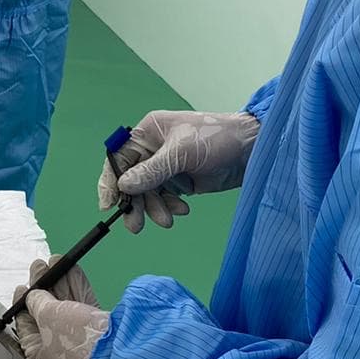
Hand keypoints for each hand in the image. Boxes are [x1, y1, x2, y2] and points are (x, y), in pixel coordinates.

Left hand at [13, 259, 107, 358]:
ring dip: (60, 284)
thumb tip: (34, 295)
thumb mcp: (48, 316)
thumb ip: (37, 302)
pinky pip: (82, 307)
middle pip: (46, 317)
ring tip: (54, 261)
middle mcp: (59, 358)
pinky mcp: (97, 335)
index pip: (25, 330)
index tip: (21, 288)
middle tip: (39, 268)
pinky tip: (71, 269)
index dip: (22, 305)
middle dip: (43, 288)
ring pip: (66, 309)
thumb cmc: (76, 341)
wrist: (117, 347)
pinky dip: (76, 288)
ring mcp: (79, 346)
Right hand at [98, 110, 259, 233]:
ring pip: (147, 193)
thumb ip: (152, 171)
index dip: (110, 181)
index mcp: (148, 133)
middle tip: (136, 226)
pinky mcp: (179, 181)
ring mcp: (166, 167)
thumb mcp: (181, 153)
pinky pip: (164, 198)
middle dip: (135, 202)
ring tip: (167, 221)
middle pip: (131, 180)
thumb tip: (123, 186)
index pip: (119, 158)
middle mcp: (152, 149)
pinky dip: (169, 207)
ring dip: (154, 208)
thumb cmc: (216, 138)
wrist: (250, 150)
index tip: (109, 204)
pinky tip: (183, 210)